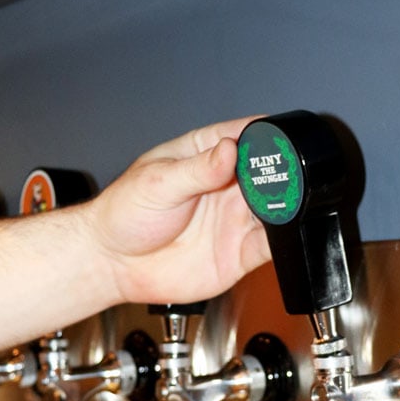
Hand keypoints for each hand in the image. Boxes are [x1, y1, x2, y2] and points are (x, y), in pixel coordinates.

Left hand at [86, 116, 271, 304]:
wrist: (114, 265)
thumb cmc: (125, 215)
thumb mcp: (158, 183)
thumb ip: (197, 169)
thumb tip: (228, 150)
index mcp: (206, 155)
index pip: (244, 137)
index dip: (266, 135)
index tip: (277, 140)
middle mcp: (226, 186)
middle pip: (268, 174)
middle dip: (282, 174)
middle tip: (282, 180)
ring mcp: (235, 219)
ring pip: (276, 210)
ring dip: (285, 208)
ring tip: (282, 208)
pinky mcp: (239, 253)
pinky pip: (270, 246)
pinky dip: (282, 242)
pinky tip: (279, 236)